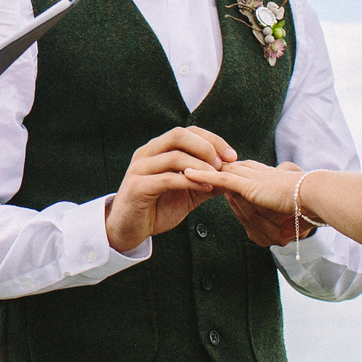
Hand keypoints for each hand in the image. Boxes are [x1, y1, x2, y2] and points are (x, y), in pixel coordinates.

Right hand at [105, 126, 237, 253]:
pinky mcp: (137, 187)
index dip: (212, 140)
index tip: (232, 155)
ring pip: (174, 156)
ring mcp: (140, 169)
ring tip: (217, 178)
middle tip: (223, 164)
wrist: (129, 229)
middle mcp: (147, 153)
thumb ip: (206, 180)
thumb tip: (233, 174)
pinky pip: (167, 178)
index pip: (187, 132)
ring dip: (200, 165)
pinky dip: (189, 181)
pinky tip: (205, 187)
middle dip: (206, 147)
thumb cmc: (157, 208)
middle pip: (178, 136)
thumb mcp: (188, 192)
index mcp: (158, 150)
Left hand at [186, 158, 315, 245]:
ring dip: (200, 173)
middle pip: (225, 173)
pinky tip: (187, 173)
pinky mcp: (249, 185)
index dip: (219, 172)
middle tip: (181, 166)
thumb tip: (286, 225)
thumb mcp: (288, 207)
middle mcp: (256, 175)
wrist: (316, 199)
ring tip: (178, 169)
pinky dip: (204, 175)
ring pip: (220, 176)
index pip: (236, 174)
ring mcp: (252, 179)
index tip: (201, 170)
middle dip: (204, 170)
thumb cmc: (309, 206)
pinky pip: (221, 180)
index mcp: (264, 177)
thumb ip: (278, 208)